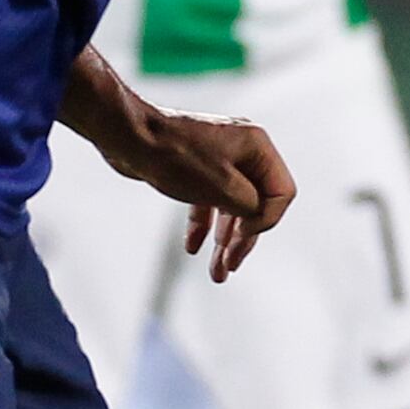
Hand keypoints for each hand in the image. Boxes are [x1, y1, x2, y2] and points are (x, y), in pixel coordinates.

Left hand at [109, 109, 296, 280]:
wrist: (128, 137)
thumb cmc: (174, 156)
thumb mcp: (223, 187)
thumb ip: (250, 205)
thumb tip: (256, 216)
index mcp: (256, 146)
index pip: (281, 192)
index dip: (264, 222)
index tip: (239, 239)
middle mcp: (242, 149)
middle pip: (256, 203)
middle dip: (242, 239)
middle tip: (229, 267)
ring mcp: (218, 158)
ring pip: (230, 205)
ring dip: (223, 239)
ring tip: (216, 271)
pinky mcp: (195, 167)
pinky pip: (208, 200)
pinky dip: (202, 224)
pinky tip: (192, 247)